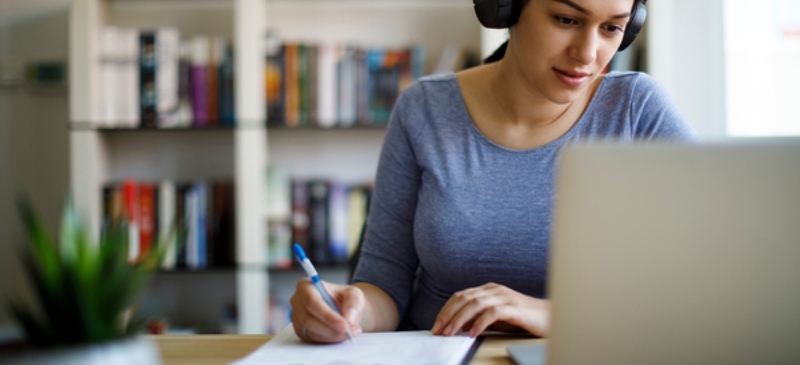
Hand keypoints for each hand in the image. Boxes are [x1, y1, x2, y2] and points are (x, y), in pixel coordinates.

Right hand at [289, 279, 364, 342]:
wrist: (343, 309)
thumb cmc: (344, 297)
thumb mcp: (353, 294)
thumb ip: (353, 302)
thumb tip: (348, 317)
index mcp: (306, 286)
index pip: (312, 301)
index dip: (327, 315)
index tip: (344, 325)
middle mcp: (297, 301)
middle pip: (310, 319)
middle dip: (332, 328)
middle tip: (351, 331)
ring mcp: (297, 318)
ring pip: (313, 332)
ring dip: (334, 335)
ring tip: (351, 332)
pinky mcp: (301, 331)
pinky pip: (314, 339)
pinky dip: (330, 339)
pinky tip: (341, 335)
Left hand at [431, 283, 549, 337]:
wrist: (551, 318)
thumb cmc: (522, 318)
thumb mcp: (496, 318)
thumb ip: (479, 318)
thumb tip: (458, 327)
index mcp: (488, 290)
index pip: (460, 296)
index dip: (446, 310)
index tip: (436, 326)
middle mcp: (494, 290)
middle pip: (464, 298)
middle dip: (448, 315)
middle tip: (438, 331)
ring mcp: (505, 297)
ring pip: (475, 304)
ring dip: (459, 320)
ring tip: (450, 333)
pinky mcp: (514, 308)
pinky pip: (492, 313)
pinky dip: (480, 323)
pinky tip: (473, 334)